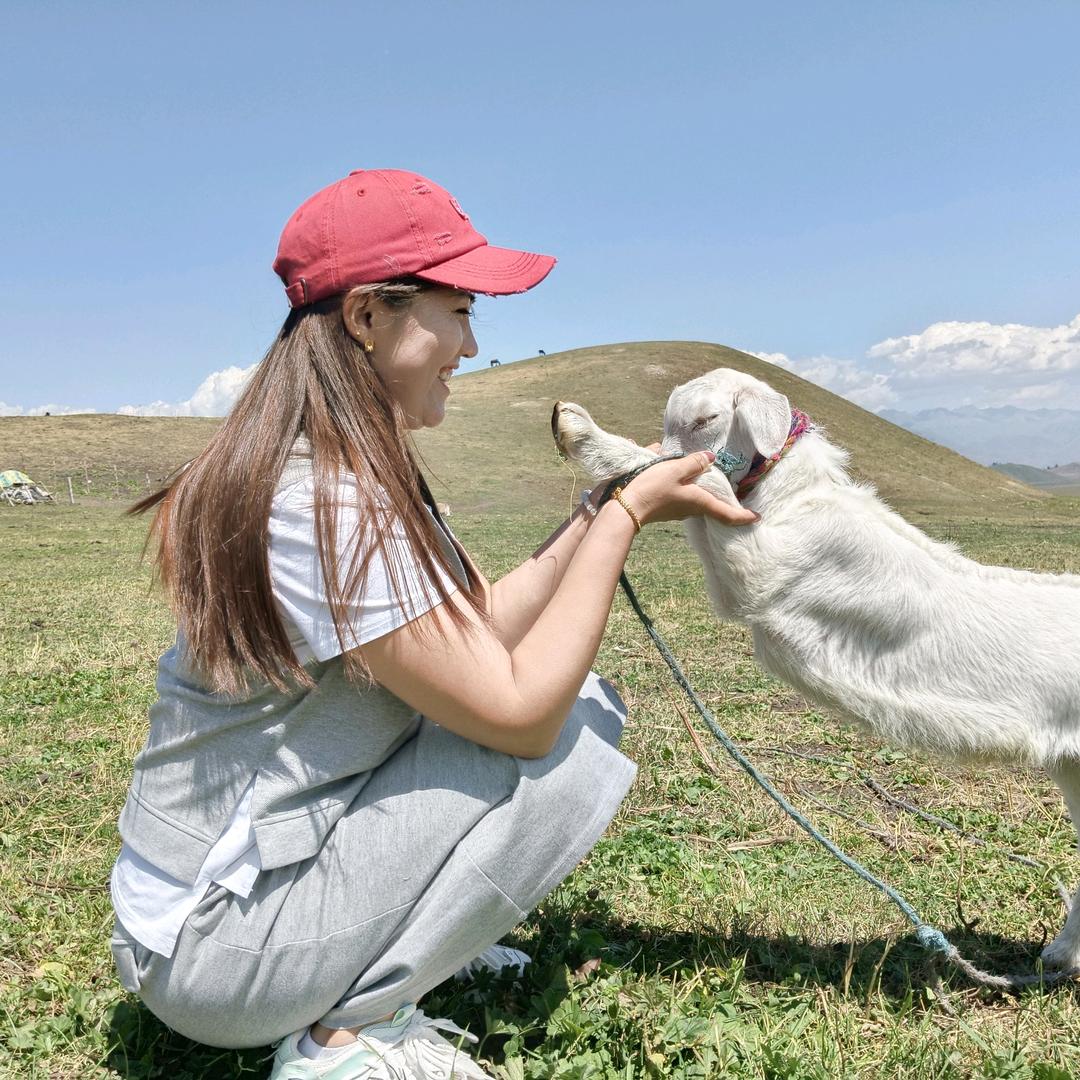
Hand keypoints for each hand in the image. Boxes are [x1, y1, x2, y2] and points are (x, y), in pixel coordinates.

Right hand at [620, 452, 757, 526]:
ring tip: (699, 471)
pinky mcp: (666, 508)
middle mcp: (691, 509)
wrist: (626, 508)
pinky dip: (683, 484)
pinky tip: (673, 470)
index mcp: (699, 502)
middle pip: (712, 504)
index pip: (727, 513)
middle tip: (733, 489)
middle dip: (722, 498)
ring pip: (696, 498)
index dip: (743, 515)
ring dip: (700, 487)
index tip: (756, 517)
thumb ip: (694, 462)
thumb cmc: (653, 488)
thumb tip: (710, 457)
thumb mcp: (675, 469)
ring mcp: (678, 510)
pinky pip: (681, 495)